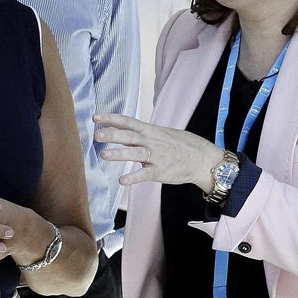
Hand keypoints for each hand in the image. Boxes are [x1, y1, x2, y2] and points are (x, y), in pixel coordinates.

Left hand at [94, 112, 224, 191]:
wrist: (202, 158)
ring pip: (135, 154)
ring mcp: (156, 156)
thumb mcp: (160, 133)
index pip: (127, 121)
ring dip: (119, 154)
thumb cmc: (179, 145)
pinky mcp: (161, 171)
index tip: (95, 116)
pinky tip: (122, 181)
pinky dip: (133, 178)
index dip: (111, 118)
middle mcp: (151, 141)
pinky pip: (145, 174)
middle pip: (129, 136)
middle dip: (112, 134)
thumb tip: (120, 131)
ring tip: (103, 154)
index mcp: (150, 130)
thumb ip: (140, 134)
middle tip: (96, 134)